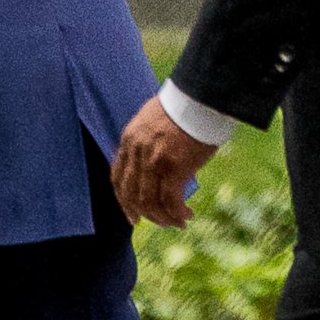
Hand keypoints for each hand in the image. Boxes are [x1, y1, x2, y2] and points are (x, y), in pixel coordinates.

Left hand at [111, 96, 216, 228]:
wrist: (202, 97)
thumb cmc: (185, 107)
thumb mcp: (154, 122)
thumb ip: (148, 142)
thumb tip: (156, 162)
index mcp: (129, 139)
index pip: (117, 177)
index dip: (124, 200)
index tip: (133, 215)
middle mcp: (137, 152)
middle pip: (131, 194)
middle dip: (145, 214)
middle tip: (161, 223)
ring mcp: (154, 161)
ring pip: (150, 202)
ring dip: (164, 218)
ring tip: (178, 222)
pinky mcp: (174, 167)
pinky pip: (170, 200)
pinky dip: (177, 213)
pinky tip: (187, 215)